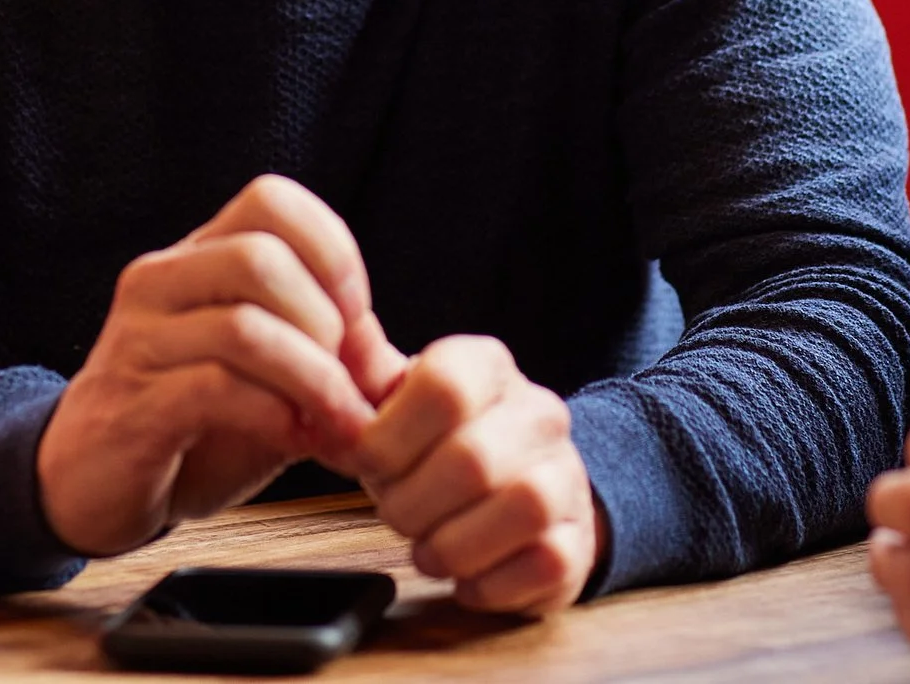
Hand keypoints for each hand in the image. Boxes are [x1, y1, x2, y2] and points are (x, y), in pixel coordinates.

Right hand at [36, 174, 408, 556]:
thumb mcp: (268, 376)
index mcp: (196, 257)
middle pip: (261, 257)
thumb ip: (326, 356)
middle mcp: (160, 281)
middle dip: (326, 324)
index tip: (355, 319)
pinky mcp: (133, 405)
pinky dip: (275, 416)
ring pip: (244, 327)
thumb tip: (401, 367)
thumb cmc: (191, 421)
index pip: (271, 200)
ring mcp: (140, 341)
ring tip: (336, 421)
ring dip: (313, 380)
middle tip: (348, 381)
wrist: (91, 483)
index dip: (331, 252)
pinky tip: (294, 440)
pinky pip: (214, 389)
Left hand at [348, 334, 601, 615]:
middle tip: (396, 512)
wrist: (522, 493)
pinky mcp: (577, 543)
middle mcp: (540, 413)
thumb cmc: (440, 448)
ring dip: (451, 546)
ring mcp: (568, 477)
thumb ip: (361, 371)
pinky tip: (466, 572)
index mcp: (488, 367)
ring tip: (429, 547)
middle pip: (472, 458)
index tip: (368, 462)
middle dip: (411, 503)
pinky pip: (541, 564)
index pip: (444, 384)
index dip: (390, 437)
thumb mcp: (396, 403)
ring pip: (520, 508)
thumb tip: (332, 327)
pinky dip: (486, 581)